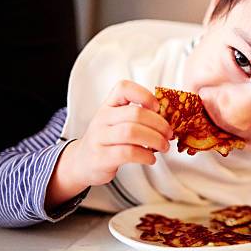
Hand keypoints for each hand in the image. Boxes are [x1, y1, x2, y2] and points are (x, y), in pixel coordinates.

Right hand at [46, 80, 172, 206]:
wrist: (81, 162)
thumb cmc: (106, 140)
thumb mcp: (116, 121)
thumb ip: (136, 116)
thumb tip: (167, 118)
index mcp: (108, 105)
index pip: (123, 88)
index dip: (144, 94)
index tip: (157, 107)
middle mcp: (102, 118)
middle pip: (135, 114)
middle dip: (158, 124)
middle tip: (169, 134)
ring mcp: (100, 137)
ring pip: (131, 133)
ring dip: (155, 140)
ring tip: (163, 146)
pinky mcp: (101, 157)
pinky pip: (127, 153)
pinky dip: (145, 155)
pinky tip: (151, 158)